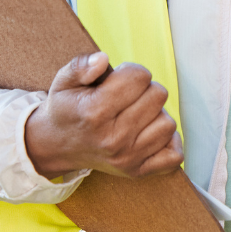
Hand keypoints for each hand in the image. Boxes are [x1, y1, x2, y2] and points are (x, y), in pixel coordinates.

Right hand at [23, 53, 182, 181]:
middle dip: (144, 91)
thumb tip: (103, 60)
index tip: (117, 82)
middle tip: (125, 99)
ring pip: (169, 123)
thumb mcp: (64, 82)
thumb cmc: (68, 108)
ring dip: (155, 115)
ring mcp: (127, 158)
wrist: (56, 146)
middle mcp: (113, 138)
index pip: (140, 77)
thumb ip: (82, 65)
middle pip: (159, 95)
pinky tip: (147, 135)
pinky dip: (167, 143)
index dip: (130, 72)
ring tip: (133, 117)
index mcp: (94, 112)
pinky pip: (175, 155)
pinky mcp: (137, 172)